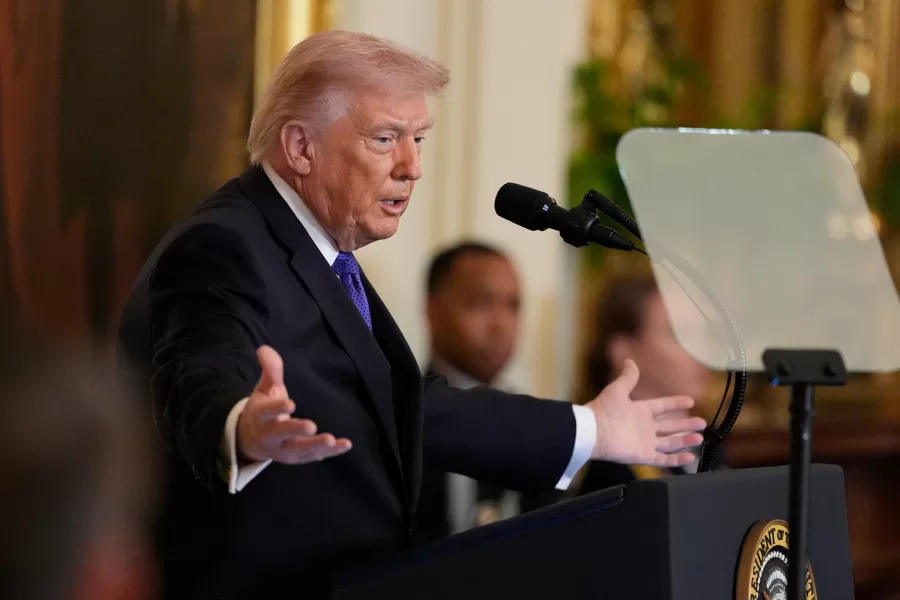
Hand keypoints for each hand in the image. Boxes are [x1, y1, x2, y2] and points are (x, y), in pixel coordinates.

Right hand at [237, 345, 351, 463]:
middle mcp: (270, 436)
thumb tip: (265, 349)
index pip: (267, 412)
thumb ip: (270, 370)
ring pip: (299, 450)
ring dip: (315, 446)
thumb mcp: (264, 388)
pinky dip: (329, 453)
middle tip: (312, 426)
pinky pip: (312, 457)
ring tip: (332, 441)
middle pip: (282, 434)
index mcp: (261, 416)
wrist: (250, 440)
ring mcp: (283, 450)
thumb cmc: (262, 410)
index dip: (278, 409)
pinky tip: (344, 445)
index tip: (290, 404)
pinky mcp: (296, 458)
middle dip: (296, 430)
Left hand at [586, 359, 705, 466]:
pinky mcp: (643, 456)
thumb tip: (630, 361)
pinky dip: (677, 460)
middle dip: (686, 424)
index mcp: (639, 410)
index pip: (662, 406)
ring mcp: (644, 442)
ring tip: (700, 437)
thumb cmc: (603, 410)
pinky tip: (690, 456)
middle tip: (702, 423)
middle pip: (670, 426)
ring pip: (670, 442)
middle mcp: (644, 427)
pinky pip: (663, 459)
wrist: (593, 432)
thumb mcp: (617, 389)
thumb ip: (627, 377)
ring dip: (685, 440)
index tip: (690, 401)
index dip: (675, 403)